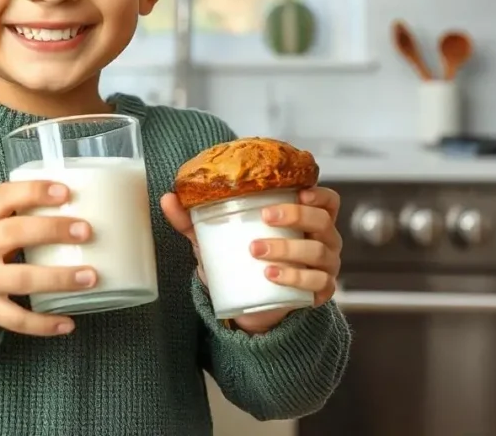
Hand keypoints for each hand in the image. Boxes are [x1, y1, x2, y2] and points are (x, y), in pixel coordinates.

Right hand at [0, 181, 96, 337]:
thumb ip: (13, 215)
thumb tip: (71, 205)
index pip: (3, 197)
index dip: (33, 192)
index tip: (65, 191)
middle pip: (14, 233)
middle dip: (52, 230)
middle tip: (85, 230)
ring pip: (21, 279)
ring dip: (59, 278)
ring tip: (90, 276)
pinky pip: (18, 319)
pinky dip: (44, 324)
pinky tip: (69, 323)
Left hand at [161, 187, 342, 333]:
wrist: (253, 303)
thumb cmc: (243, 260)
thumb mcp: (218, 239)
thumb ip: (193, 220)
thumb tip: (168, 198)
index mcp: (306, 220)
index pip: (327, 201)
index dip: (319, 193)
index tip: (299, 191)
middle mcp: (323, 241)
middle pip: (322, 221)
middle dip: (296, 215)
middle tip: (266, 216)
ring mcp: (325, 267)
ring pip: (317, 252)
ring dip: (287, 249)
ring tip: (256, 251)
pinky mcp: (320, 293)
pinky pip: (316, 283)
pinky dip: (294, 278)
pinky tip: (272, 275)